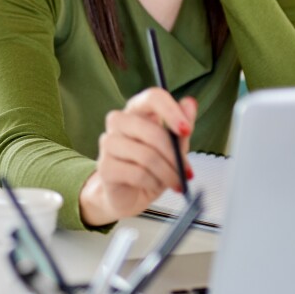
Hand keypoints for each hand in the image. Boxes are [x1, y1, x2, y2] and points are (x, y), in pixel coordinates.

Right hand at [79, 88, 198, 226]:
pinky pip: (137, 173)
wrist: (129, 196)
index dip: (171, 111)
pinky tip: (155, 186)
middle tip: (187, 172)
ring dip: (167, 173)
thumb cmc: (151, 168)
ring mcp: (108, 142)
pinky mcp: (104, 166)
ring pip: (146, 155)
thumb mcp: (173, 149)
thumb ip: (181, 128)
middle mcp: (119, 121)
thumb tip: (190, 103)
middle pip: (151, 130)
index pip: (153, 97)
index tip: (186, 130)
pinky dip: (153, 182)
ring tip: (176, 182)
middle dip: (174, 154)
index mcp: (137, 110)